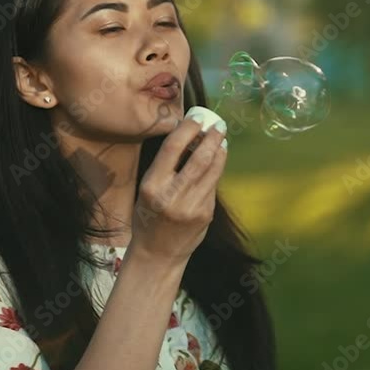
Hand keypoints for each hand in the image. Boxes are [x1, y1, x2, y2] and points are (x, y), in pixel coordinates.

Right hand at [129, 117, 227, 263]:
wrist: (157, 254)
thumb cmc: (149, 216)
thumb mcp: (147, 189)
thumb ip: (166, 166)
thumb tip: (190, 136)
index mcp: (152, 186)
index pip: (172, 148)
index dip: (188, 128)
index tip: (198, 116)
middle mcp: (172, 196)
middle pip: (199, 158)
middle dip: (212, 137)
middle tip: (218, 124)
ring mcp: (192, 206)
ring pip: (212, 170)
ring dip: (219, 150)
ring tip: (221, 138)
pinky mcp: (206, 214)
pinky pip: (213, 185)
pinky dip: (217, 169)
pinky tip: (217, 160)